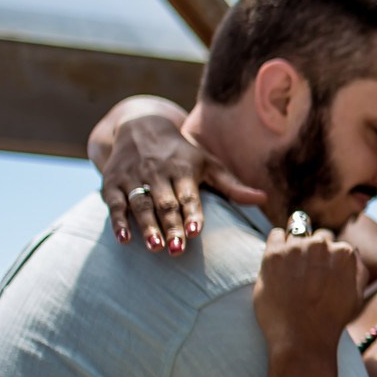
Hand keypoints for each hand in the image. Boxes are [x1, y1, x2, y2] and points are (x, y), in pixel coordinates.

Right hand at [99, 113, 265, 253]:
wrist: (140, 126)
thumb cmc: (182, 153)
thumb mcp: (208, 164)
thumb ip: (232, 186)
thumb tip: (264, 199)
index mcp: (183, 169)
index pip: (189, 194)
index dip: (192, 212)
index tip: (197, 231)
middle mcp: (158, 172)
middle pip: (165, 203)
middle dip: (171, 226)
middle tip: (177, 250)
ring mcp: (134, 177)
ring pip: (140, 203)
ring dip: (146, 226)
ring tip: (155, 247)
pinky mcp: (112, 182)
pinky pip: (114, 203)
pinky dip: (118, 221)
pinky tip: (123, 239)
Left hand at [254, 227, 364, 367]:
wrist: (302, 339)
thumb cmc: (330, 321)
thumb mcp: (356, 295)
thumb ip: (358, 269)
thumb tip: (352, 252)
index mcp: (345, 253)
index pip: (336, 244)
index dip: (328, 259)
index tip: (321, 273)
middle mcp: (322, 245)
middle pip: (317, 237)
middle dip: (313, 250)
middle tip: (305, 273)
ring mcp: (297, 248)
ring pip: (297, 232)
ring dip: (294, 246)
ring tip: (290, 269)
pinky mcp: (274, 254)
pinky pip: (276, 234)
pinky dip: (277, 243)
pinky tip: (278, 261)